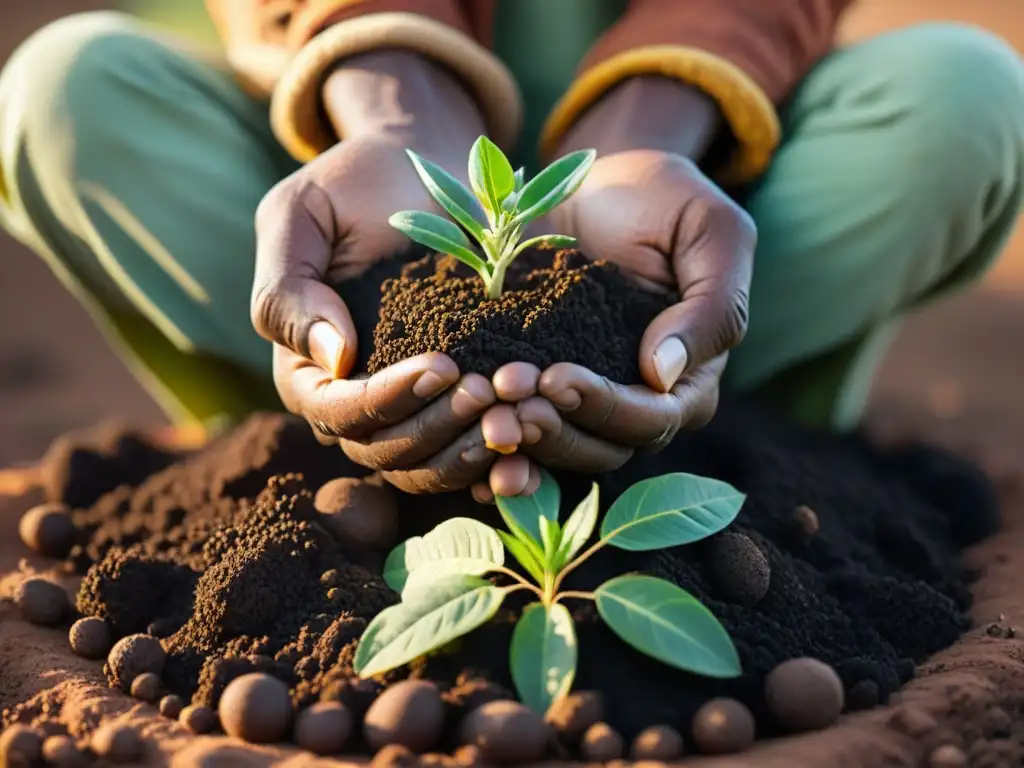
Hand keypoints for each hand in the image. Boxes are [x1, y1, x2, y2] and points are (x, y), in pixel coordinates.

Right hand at [252, 52, 519, 493]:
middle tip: (491, 390)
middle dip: (441, 427)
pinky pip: (477, 454)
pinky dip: (504, 457)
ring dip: (476, 448)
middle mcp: (356, 402)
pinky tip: (536, 442)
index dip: (387, 400)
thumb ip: (289, 288)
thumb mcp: (301, 215)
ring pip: (433, 463)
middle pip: (389, 450)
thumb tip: (332, 361)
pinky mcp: (460, 404)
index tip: (442, 365)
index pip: (339, 411)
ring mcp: (413, 409)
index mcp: (308, 370)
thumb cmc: (354, 185)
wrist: (426, 168)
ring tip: (520, 413)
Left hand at [474, 92, 755, 492]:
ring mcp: (591, 400)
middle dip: (553, 428)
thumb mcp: (711, 231)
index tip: (554, 378)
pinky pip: (526, 427)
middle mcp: (644, 402)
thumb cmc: (667, 199)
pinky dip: (498, 437)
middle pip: (603, 447)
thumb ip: (711, 305)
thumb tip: (666, 374)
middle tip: (504, 394)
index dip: (605, 408)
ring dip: (521, 434)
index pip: (654, 418)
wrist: (600, 183)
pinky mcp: (545, 388)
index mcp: (692, 378)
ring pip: (561, 447)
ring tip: (481, 402)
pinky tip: (466, 424)